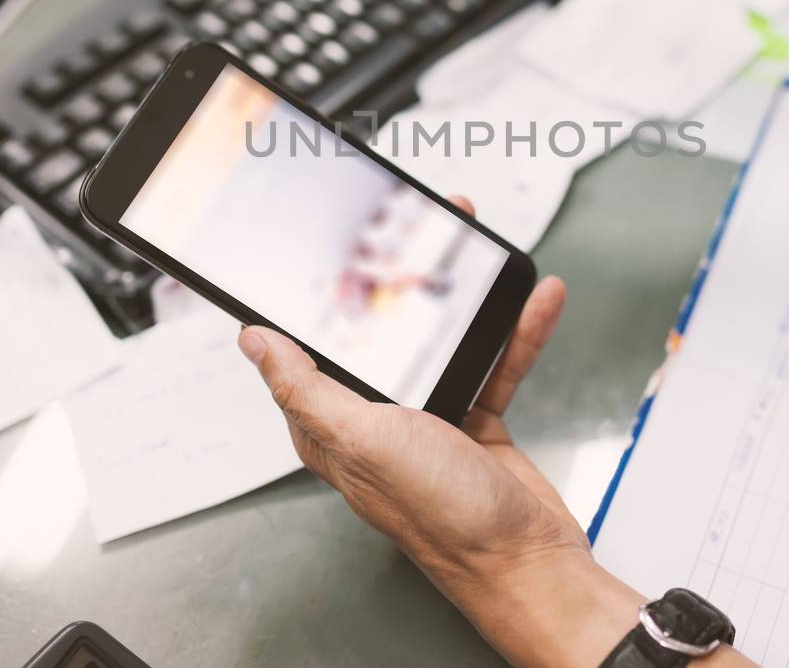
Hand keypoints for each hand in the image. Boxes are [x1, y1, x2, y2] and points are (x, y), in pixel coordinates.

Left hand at [236, 201, 642, 667]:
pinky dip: (515, 332)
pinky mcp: (477, 420)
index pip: (312, 347)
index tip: (333, 246)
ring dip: (469, 297)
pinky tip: (534, 301)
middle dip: (405, 277)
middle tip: (422, 225)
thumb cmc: (443, 516)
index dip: (321, 294)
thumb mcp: (364, 440)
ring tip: (481, 247)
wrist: (527, 563)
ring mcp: (431, 418)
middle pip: (385, 330)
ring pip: (444, 338)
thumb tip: (253, 341)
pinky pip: (493, 362)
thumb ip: (307, 387)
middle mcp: (379, 419)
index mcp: (335, 425)